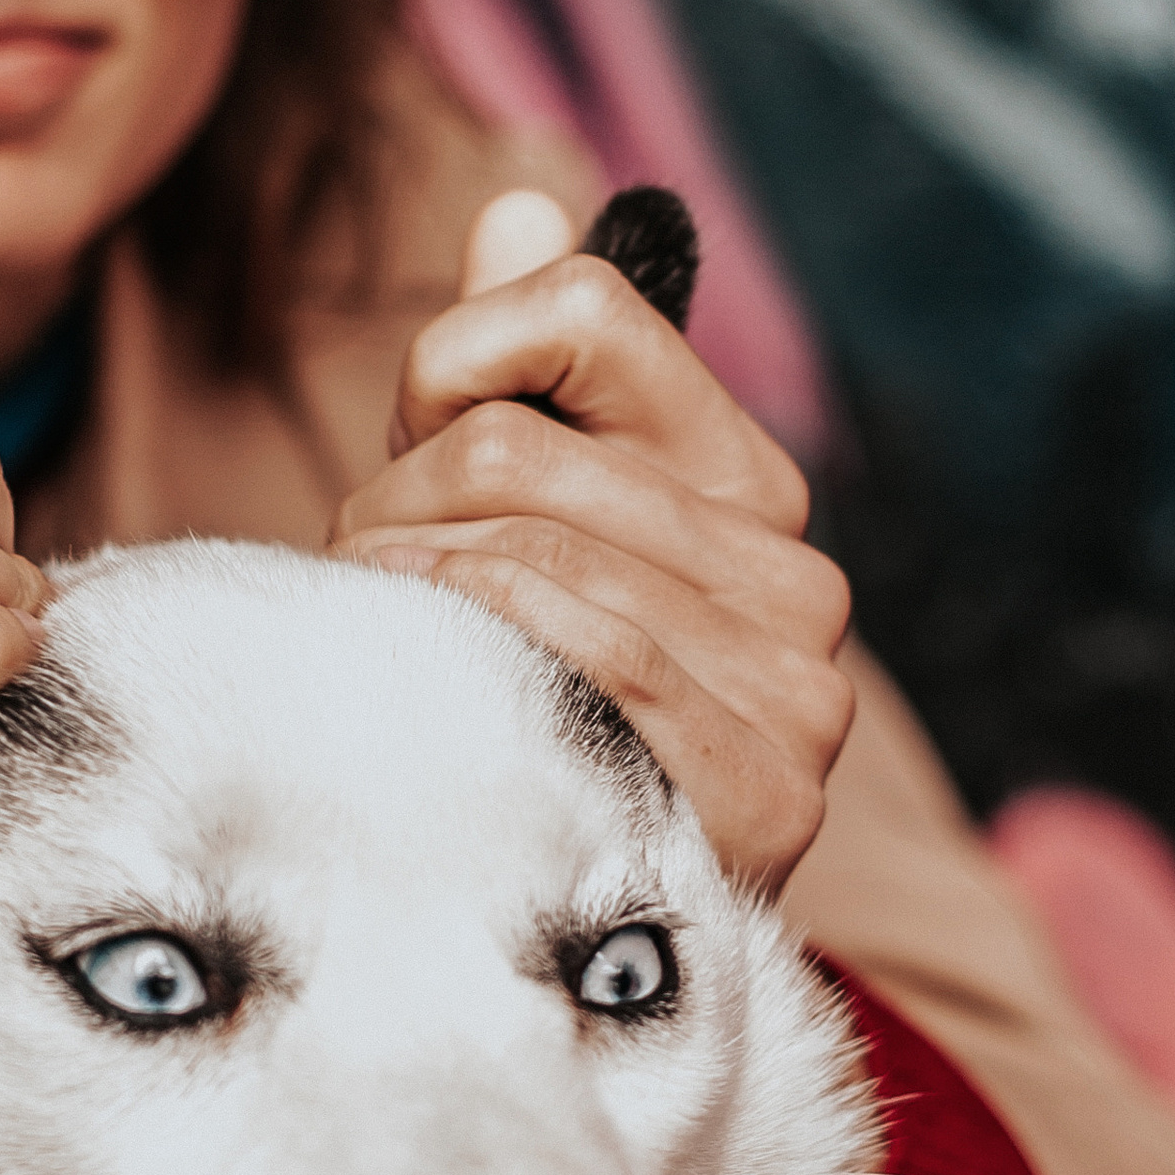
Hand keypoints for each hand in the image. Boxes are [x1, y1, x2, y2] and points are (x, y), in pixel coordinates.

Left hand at [330, 190, 852, 896]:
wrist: (554, 972)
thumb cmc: (506, 730)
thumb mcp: (495, 531)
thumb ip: (511, 371)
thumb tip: (519, 201)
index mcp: (747, 490)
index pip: (579, 311)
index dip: (452, 366)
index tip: (421, 451)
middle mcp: (798, 586)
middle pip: (511, 451)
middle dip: (396, 521)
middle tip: (375, 610)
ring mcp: (793, 698)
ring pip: (518, 553)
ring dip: (404, 609)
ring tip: (390, 674)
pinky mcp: (757, 799)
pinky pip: (564, 659)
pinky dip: (458, 671)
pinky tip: (420, 718)